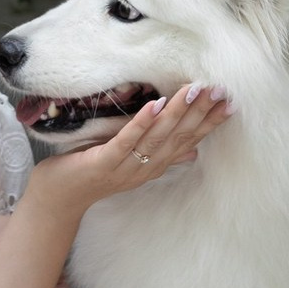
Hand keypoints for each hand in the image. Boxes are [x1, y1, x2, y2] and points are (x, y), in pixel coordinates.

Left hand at [29, 82, 231, 214]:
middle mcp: (145, 169)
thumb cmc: (93, 172)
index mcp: (154, 166)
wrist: (58, 198)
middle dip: (199, 113)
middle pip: (178, 138)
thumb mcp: (131, 160)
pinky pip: (125, 142)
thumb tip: (194, 149)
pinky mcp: (103, 163)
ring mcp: (125, 167)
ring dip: (175, 113)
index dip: (209, 122)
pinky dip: (140, 123)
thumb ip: (161, 153)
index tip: (230, 102)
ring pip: (156, 138)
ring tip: (192, 90)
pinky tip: (154, 105)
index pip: (188, 141)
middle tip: (219, 89)